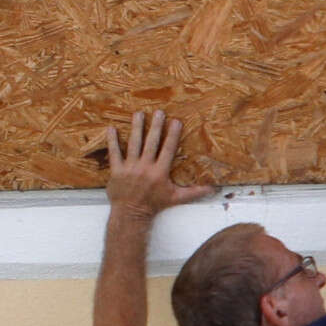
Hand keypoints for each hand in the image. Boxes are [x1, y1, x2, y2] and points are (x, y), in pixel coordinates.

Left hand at [93, 109, 212, 212]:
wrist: (131, 214)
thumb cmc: (154, 205)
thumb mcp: (176, 198)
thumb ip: (194, 192)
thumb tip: (212, 189)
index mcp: (160, 172)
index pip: (168, 149)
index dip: (172, 135)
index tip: (176, 121)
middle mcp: (145, 167)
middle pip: (151, 143)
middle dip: (156, 126)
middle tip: (159, 112)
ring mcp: (129, 168)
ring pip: (133, 144)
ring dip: (136, 128)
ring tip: (139, 114)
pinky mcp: (116, 170)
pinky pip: (114, 153)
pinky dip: (112, 141)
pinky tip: (112, 128)